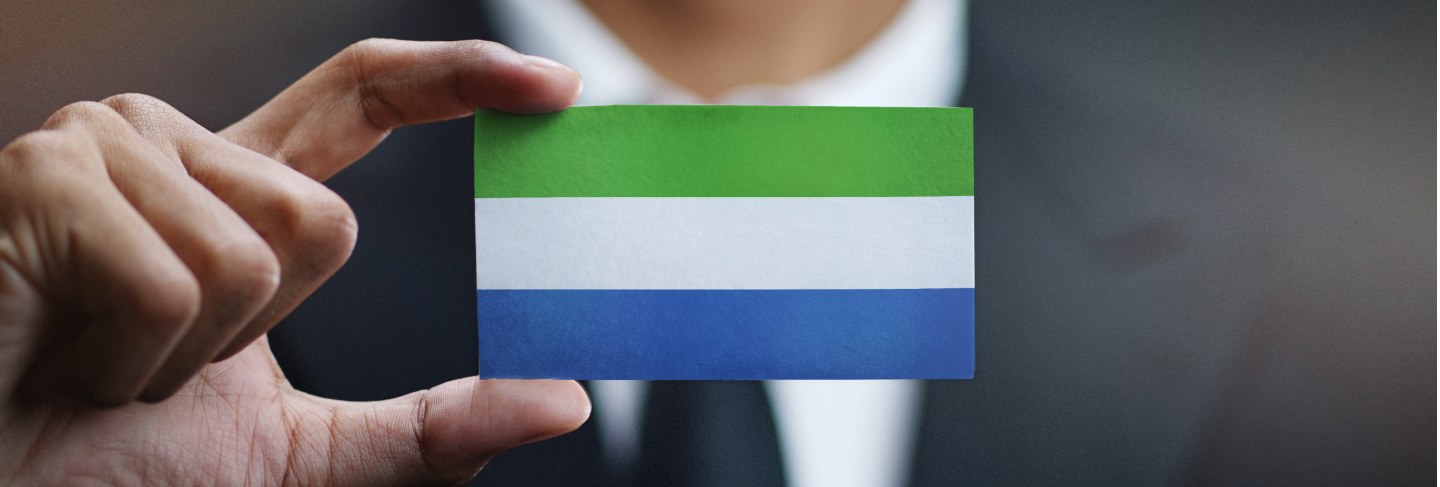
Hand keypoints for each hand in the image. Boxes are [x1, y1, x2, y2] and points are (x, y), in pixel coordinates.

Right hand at [0, 39, 587, 484]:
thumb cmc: (107, 468)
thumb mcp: (301, 457)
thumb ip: (428, 430)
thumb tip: (562, 402)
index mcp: (231, 193)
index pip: (360, 99)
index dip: (457, 79)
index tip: (553, 89)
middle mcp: (171, 146)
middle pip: (326, 220)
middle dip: (258, 334)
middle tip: (152, 366)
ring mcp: (103, 147)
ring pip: (260, 251)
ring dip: (189, 355)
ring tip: (98, 361)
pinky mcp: (46, 175)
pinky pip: (177, 281)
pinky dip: (134, 361)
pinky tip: (62, 358)